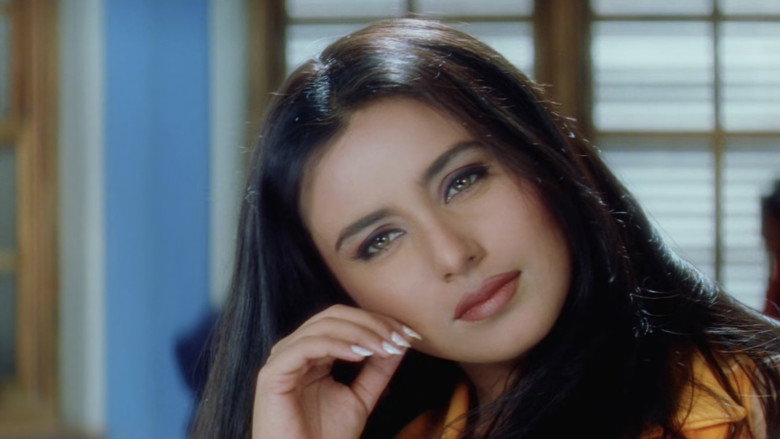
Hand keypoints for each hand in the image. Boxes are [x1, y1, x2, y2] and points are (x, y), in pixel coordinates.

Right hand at [252, 304, 420, 438]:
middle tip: (399, 338)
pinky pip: (307, 346)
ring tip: (384, 348)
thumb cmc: (325, 437)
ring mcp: (281, 359)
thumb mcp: (361, 397)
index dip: (377, 322)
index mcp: (311, 352)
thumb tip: (401, 342)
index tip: (409, 335)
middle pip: (334, 315)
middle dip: (371, 323)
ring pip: (322, 326)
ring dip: (360, 333)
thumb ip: (378, 370)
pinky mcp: (272, 373)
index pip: (344, 320)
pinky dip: (336, 344)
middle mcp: (293, 350)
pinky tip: (360, 355)